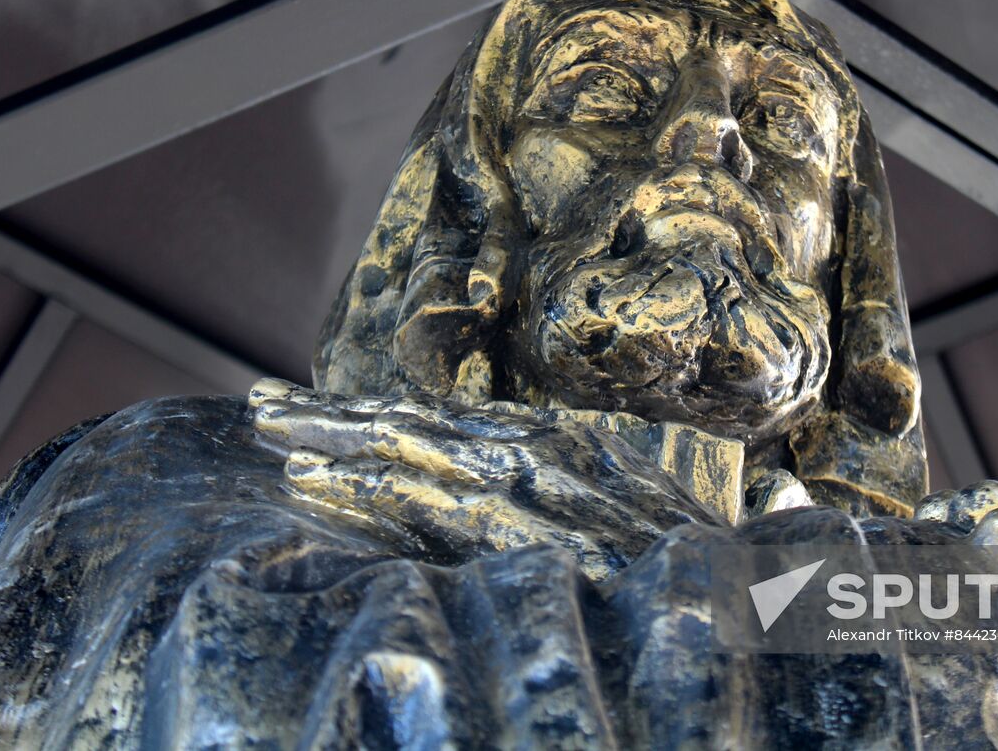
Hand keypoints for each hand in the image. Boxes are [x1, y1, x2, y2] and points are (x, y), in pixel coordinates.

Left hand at [248, 378, 717, 580]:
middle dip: (332, 415)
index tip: (321, 413)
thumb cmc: (694, 563)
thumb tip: (580, 471)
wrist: (737, 594)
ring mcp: (520, 488)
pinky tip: (307, 480)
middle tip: (260, 404)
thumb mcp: (641, 514)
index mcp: (559, 446)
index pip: (448, 424)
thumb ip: (598, 490)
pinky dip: (358, 488)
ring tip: (268, 430)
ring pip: (404, 451)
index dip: (379, 415)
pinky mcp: (509, 530)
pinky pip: (417, 503)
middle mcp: (534, 452)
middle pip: (413, 425)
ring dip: (329, 438)